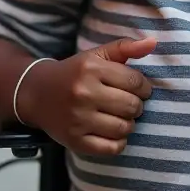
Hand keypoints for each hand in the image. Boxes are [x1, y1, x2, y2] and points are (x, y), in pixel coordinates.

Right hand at [18, 36, 155, 155]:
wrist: (36, 94)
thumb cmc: (73, 73)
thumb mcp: (96, 55)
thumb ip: (125, 47)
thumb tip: (154, 42)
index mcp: (91, 69)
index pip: (135, 81)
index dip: (144, 87)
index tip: (140, 89)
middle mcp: (83, 93)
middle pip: (132, 106)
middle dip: (137, 105)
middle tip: (129, 103)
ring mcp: (78, 119)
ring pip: (125, 128)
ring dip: (129, 123)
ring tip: (121, 116)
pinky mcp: (75, 140)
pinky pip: (112, 148)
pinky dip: (119, 142)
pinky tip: (113, 132)